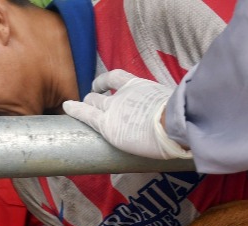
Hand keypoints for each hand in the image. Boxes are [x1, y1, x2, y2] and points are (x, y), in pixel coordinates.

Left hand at [63, 69, 191, 159]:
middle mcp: (124, 94)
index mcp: (140, 86)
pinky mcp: (106, 124)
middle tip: (93, 101)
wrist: (174, 124)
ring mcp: (114, 108)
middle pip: (103, 91)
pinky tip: (66, 107)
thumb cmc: (181, 118)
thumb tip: (181, 116)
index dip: (108, 81)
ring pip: (93, 102)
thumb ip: (169, 106)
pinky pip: (85, 113)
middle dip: (96, 96)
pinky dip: (74, 109)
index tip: (104, 85)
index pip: (118, 78)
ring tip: (80, 108)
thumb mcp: (175, 104)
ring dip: (86, 104)